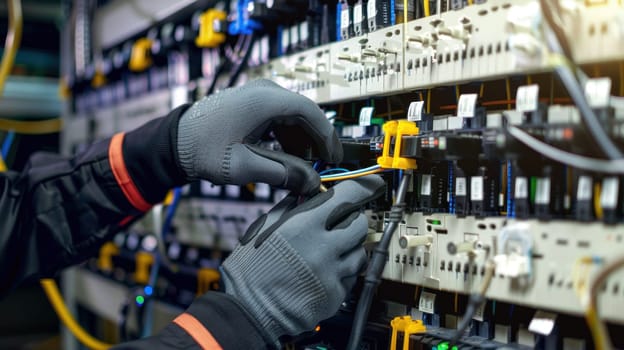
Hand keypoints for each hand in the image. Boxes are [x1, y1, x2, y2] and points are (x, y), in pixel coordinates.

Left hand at [176, 79, 341, 194]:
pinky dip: (289, 137)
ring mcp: (259, 94)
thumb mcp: (244, 167)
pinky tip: (287, 159)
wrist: (175, 141)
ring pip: (294, 117)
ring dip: (302, 142)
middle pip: (305, 114)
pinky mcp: (254, 102)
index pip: (311, 113)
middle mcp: (265, 91)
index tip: (335, 160)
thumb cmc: (202, 150)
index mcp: (264, 100)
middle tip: (321, 169)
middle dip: (315, 143)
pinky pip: (282, 117)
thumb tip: (312, 183)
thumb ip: (282, 174)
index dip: (327, 138)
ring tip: (302, 169)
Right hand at [220, 175, 384, 343]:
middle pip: (359, 223)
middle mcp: (322, 248)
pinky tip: (323, 271)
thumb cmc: (251, 269)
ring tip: (326, 252)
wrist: (248, 310)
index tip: (371, 184)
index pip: (347, 196)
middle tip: (337, 224)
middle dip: (351, 219)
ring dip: (348, 247)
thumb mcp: (265, 226)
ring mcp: (332, 274)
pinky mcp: (335, 295)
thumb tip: (310, 191)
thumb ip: (292, 206)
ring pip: (360, 251)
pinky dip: (342, 271)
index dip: (364, 187)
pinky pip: (351, 276)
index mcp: (303, 226)